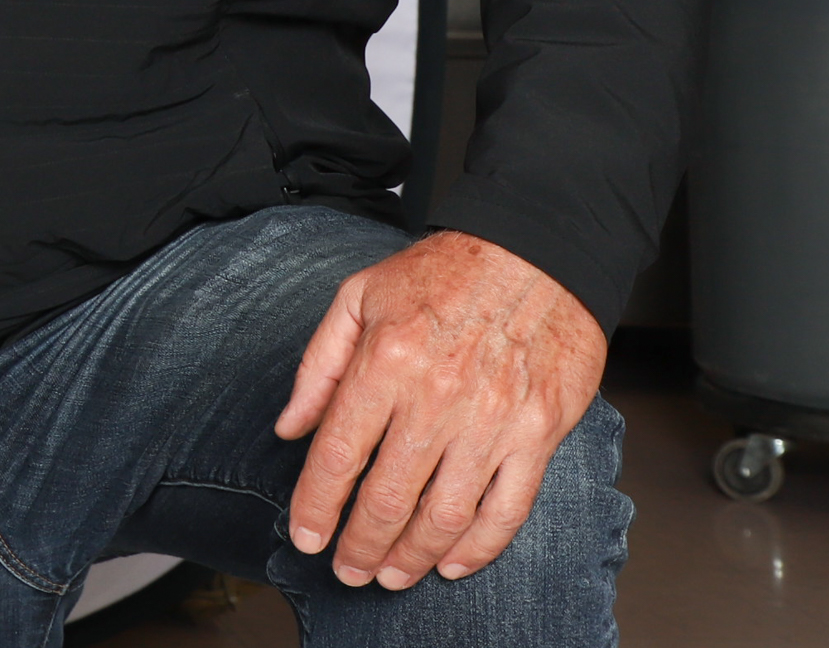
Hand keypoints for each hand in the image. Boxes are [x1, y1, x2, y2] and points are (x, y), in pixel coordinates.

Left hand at [275, 229, 605, 589]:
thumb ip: (318, 366)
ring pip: (445, 516)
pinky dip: (478, 549)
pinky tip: (450, 564)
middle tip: (346, 570)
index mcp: (386, 361)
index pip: (339, 455)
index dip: (316, 506)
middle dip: (360, 545)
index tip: (305, 537)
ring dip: (412, 557)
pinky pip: (507, 510)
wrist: (537, 253)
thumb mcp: (357, 296)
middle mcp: (438, 397)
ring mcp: (493, 421)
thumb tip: (289, 427)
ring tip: (390, 575)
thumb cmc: (443, 272)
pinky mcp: (539, 434)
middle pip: (389, 497)